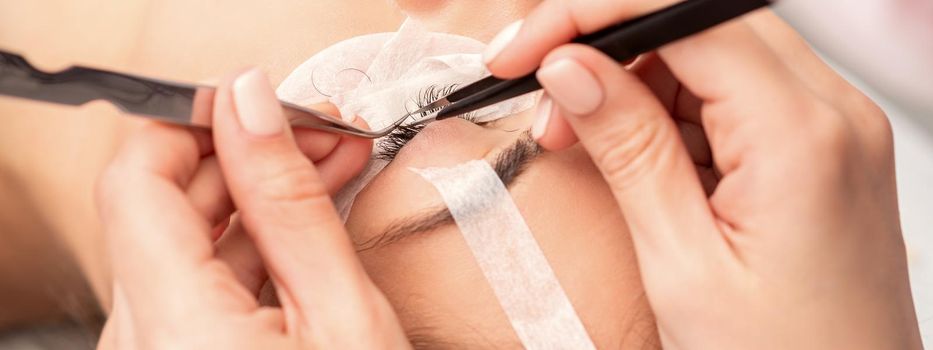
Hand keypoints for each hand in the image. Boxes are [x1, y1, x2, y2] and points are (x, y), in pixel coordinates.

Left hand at [95, 69, 409, 348]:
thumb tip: (253, 109)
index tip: (256, 105)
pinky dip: (250, 244)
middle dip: (243, 156)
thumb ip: (292, 208)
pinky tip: (304, 222)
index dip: (196, 125)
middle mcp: (144, 342)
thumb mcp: (345, 316)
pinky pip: (196, 280)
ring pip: (184, 242)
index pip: (137, 181)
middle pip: (162, 207)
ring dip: (255, 198)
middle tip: (318, 131)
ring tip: (327, 166)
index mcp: (176, 328)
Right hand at [487, 3, 921, 348]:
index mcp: (804, 136)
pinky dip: (669, 116)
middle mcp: (832, 116)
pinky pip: (732, 101)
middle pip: (699, 25)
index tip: (522, 50)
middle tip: (542, 99)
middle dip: (607, 48)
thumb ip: (628, 150)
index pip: (686, 16)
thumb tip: (572, 67)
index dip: (591, 19)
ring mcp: (830, 133)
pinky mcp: (816, 154)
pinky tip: (632, 157)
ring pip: (711, 58)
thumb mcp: (681, 264)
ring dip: (633, 83)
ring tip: (578, 137)